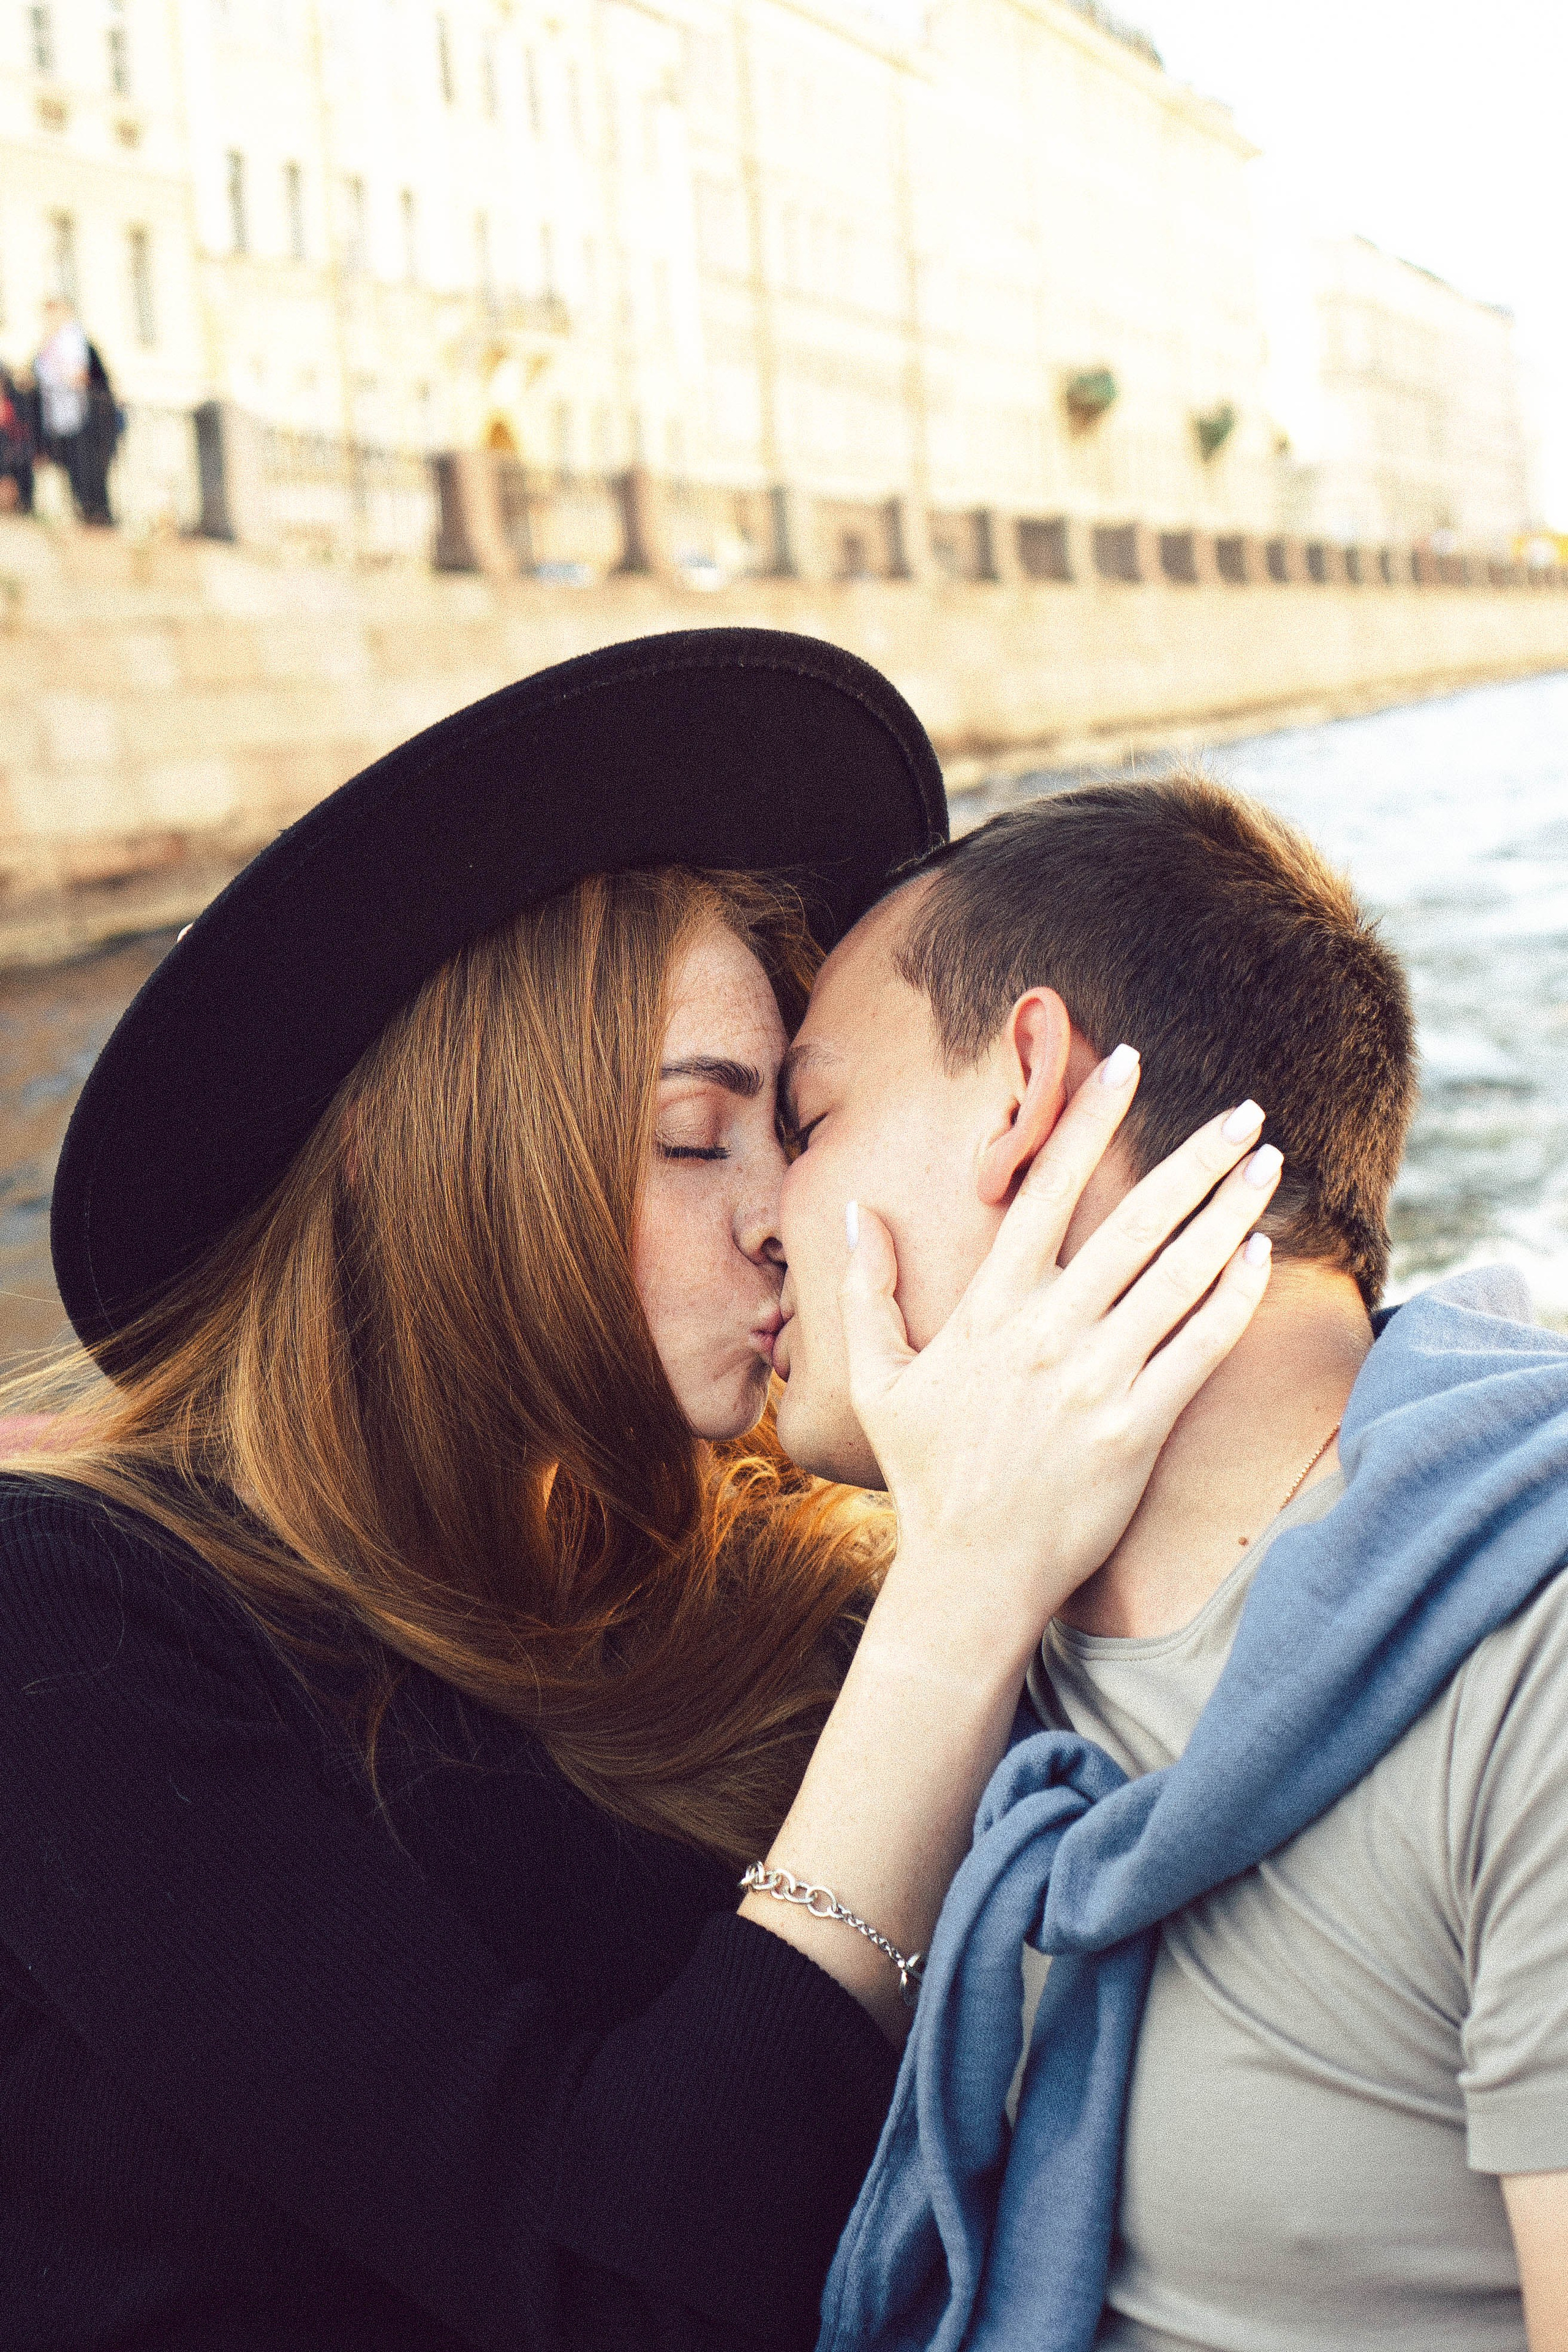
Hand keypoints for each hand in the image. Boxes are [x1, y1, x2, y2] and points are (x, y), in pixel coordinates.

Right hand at [841, 1052, 1278, 1665]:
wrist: (969, 1575)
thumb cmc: (927, 1473)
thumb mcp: (879, 1378)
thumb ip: (866, 1289)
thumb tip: (858, 1209)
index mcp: (990, 1308)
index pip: (1043, 1189)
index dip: (1086, 1120)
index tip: (1125, 1062)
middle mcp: (1048, 1333)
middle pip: (1134, 1221)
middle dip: (1196, 1157)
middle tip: (1243, 1108)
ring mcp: (1097, 1381)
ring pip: (1179, 1276)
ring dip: (1231, 1211)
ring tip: (1269, 1163)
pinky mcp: (1138, 1429)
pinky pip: (1199, 1350)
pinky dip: (1233, 1297)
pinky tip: (1260, 1253)